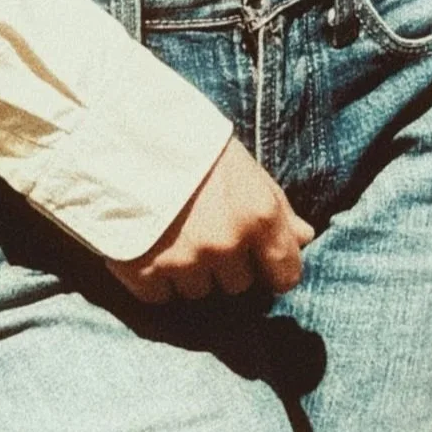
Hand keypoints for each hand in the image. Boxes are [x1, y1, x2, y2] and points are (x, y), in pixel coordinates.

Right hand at [110, 137, 313, 303]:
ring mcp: (185, 263)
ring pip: (199, 292)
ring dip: (190, 273)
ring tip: (174, 234)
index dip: (273, 270)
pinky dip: (155, 279)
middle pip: (239, 285)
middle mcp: (227, 245)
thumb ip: (277, 208)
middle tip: (204, 230)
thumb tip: (304, 238)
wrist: (126, 134)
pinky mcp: (145, 274)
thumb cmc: (194, 147)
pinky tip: (150, 245)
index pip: (285, 275)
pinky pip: (161, 297)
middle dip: (225, 265)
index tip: (262, 263)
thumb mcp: (245, 169)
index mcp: (259, 215)